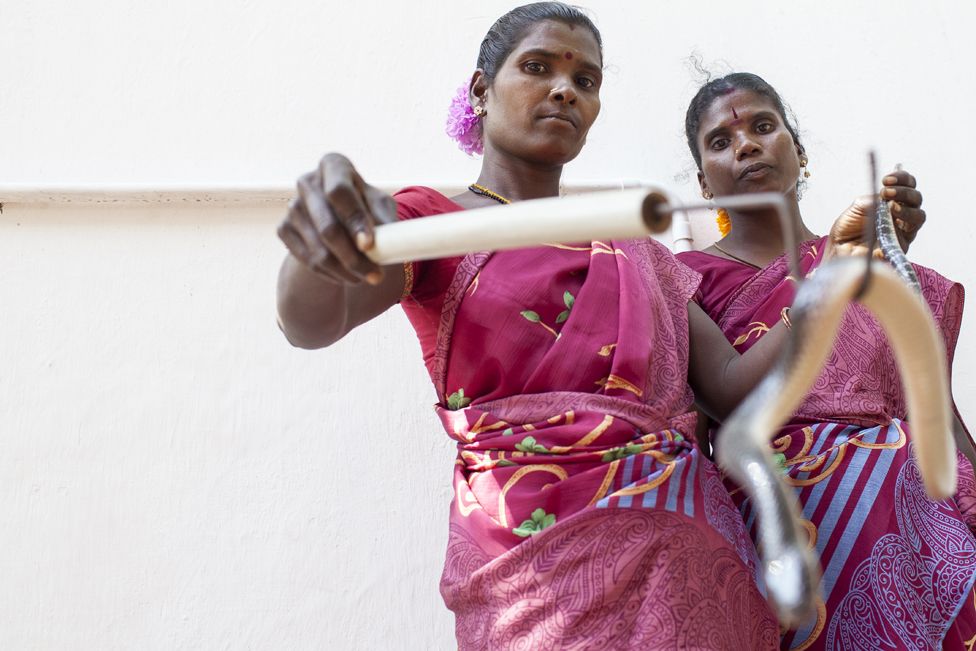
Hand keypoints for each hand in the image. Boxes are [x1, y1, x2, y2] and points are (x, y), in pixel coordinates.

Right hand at [277, 153, 397, 284]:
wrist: (336, 217)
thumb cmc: (364, 205)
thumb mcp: (379, 204)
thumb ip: (384, 218)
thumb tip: (388, 240)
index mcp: (333, 166)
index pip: (339, 192)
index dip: (354, 220)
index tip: (369, 245)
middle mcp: (307, 182)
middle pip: (327, 227)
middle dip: (353, 258)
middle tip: (376, 276)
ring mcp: (292, 206)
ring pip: (319, 250)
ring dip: (346, 271)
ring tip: (367, 278)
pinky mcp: (283, 228)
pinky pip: (308, 260)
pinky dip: (331, 274)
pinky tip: (347, 275)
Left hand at [828, 169, 924, 257]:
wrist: (839, 252)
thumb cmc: (847, 230)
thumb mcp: (854, 210)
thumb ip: (869, 201)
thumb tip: (881, 198)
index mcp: (893, 202)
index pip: (907, 185)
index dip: (902, 179)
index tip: (886, 179)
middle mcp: (902, 216)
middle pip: (916, 199)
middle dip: (904, 191)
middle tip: (886, 192)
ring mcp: (903, 232)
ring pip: (919, 216)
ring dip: (907, 209)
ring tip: (891, 206)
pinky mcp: (900, 247)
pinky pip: (908, 237)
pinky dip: (899, 230)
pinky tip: (889, 224)